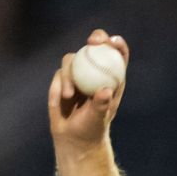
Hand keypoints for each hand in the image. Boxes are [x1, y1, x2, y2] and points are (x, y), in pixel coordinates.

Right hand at [48, 29, 128, 151]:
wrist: (73, 137)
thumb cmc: (91, 129)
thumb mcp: (98, 118)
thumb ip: (101, 105)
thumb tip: (105, 91)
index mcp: (111, 77)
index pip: (117, 55)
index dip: (116, 44)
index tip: (111, 42)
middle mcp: (95, 71)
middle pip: (96, 46)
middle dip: (97, 38)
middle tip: (91, 42)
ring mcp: (78, 73)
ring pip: (73, 59)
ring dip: (70, 73)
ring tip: (69, 94)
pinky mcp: (62, 79)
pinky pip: (59, 74)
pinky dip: (60, 84)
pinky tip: (62, 99)